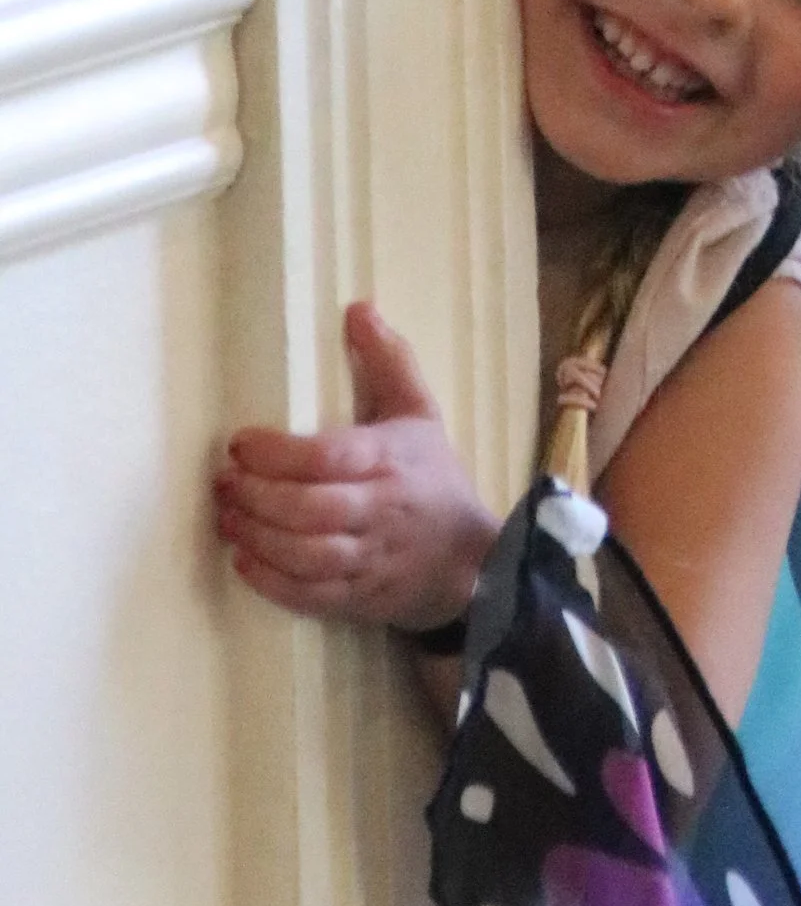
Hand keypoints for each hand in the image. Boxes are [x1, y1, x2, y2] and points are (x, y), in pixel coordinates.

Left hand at [215, 304, 498, 632]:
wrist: (473, 559)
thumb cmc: (435, 478)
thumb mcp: (420, 412)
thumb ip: (389, 360)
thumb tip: (358, 308)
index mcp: (389, 460)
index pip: (328, 456)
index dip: (278, 452)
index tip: (239, 442)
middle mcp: (378, 510)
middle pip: (309, 508)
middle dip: (257, 496)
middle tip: (223, 481)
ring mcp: (369, 558)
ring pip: (305, 554)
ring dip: (257, 537)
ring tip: (226, 517)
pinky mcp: (358, 598)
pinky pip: (309, 595)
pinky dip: (271, 582)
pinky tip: (243, 560)